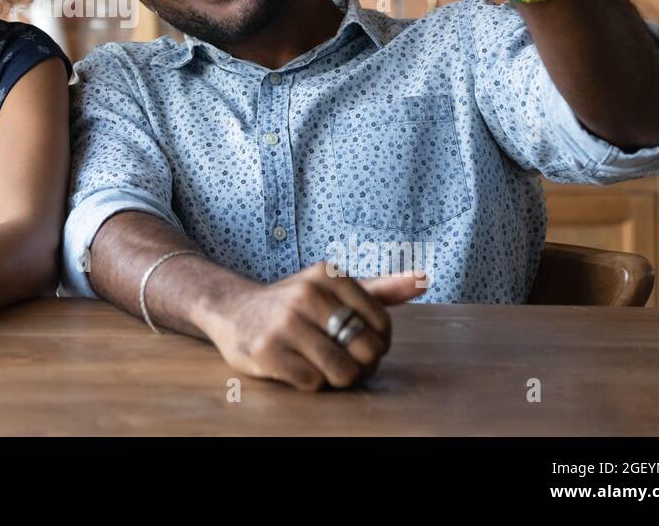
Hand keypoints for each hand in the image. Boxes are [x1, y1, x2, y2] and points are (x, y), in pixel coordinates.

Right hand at [199, 260, 426, 390]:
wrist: (233, 312)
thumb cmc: (294, 305)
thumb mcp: (334, 289)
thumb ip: (381, 288)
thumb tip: (424, 280)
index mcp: (328, 275)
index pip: (381, 325)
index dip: (377, 343)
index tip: (357, 342)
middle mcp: (306, 294)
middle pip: (365, 350)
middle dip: (360, 365)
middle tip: (343, 360)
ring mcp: (284, 323)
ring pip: (342, 372)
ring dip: (337, 378)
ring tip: (322, 365)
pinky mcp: (267, 351)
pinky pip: (313, 383)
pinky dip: (311, 382)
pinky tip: (297, 366)